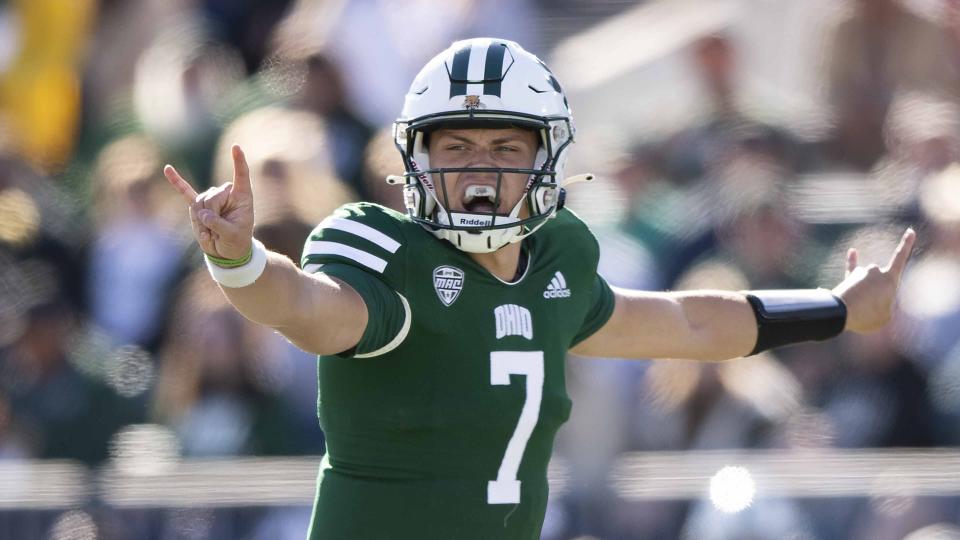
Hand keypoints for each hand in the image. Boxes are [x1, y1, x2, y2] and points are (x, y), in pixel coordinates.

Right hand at [164, 145, 254, 259]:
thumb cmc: (236, 241)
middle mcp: (226, 193)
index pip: (241, 175)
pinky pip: (185, 192)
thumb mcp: (232, 236)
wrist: (226, 251)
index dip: (239, 162)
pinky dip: (176, 181)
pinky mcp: (198, 205)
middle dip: (211, 218)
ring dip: (201, 223)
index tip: (236, 147)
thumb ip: (219, 225)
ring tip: (211, 234)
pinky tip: (168, 169)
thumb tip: (202, 214)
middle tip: (218, 233)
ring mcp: (211, 198)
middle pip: (211, 197)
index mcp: (242, 196)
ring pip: (199, 203)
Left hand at [832, 228, 915, 332]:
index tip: (910, 230)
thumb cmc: (867, 316)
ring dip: (866, 299)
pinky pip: (852, 267)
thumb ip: (883, 307)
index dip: (906, 244)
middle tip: (870, 311)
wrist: (841, 313)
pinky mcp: (849, 278)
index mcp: (889, 278)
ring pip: (870, 287)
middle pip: (882, 284)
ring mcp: (861, 273)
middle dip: (880, 300)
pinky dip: (852, 261)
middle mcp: (875, 270)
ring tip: (858, 308)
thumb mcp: (884, 317)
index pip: (900, 258)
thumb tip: (870, 299)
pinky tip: (853, 250)